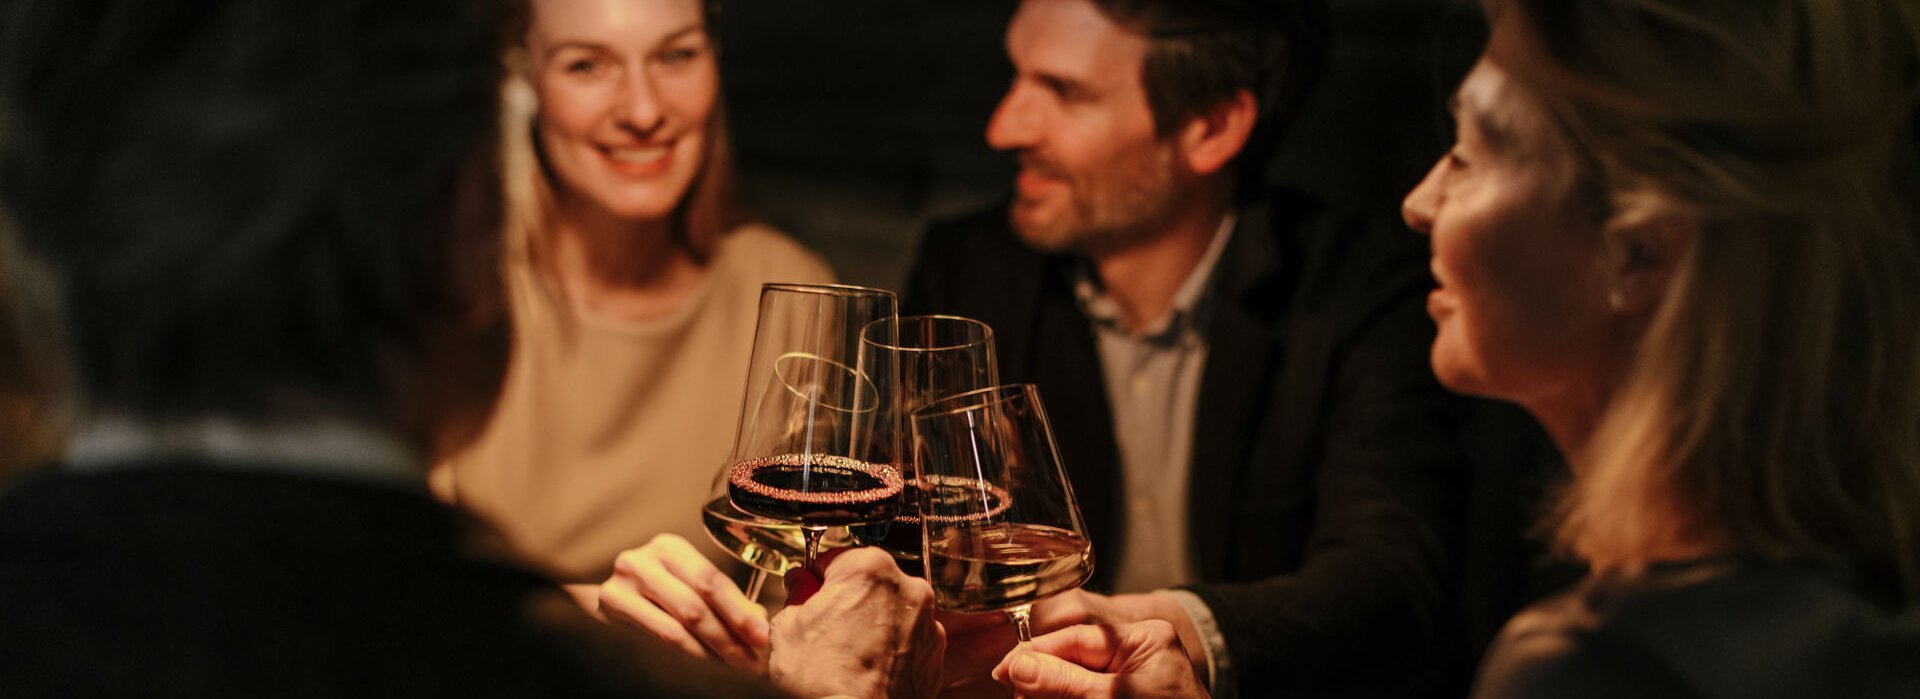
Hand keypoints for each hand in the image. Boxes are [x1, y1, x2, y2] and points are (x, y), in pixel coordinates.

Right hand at [597, 533, 769, 672]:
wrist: (607, 604)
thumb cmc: (654, 596)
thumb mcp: (687, 587)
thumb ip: (720, 600)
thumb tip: (758, 620)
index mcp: (670, 547)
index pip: (712, 579)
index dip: (740, 610)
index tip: (763, 636)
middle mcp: (644, 558)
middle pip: (697, 601)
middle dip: (731, 634)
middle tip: (753, 660)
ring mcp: (623, 581)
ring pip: (679, 623)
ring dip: (713, 650)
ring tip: (735, 666)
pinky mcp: (610, 604)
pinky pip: (660, 636)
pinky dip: (690, 654)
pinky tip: (707, 664)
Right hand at [768, 548, 945, 698]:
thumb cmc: (823, 681)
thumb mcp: (787, 627)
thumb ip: (797, 594)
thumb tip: (800, 585)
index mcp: (870, 567)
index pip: (834, 557)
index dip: (816, 578)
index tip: (808, 593)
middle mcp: (908, 588)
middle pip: (868, 583)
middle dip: (847, 600)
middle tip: (824, 630)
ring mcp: (927, 623)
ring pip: (890, 611)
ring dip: (872, 624)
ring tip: (846, 655)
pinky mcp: (935, 655)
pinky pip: (907, 640)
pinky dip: (891, 649)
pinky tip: (868, 668)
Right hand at [1033, 589, 1209, 685]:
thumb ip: (1063, 683)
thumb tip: (1016, 666)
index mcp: (1145, 639)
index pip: (1078, 638)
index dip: (1036, 654)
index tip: (1003, 670)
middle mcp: (1139, 653)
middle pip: (1072, 659)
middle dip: (1042, 680)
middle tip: (1017, 697)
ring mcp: (1133, 680)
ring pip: (1074, 681)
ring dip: (1049, 693)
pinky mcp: (1125, 697)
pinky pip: (1086, 692)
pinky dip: (1067, 697)